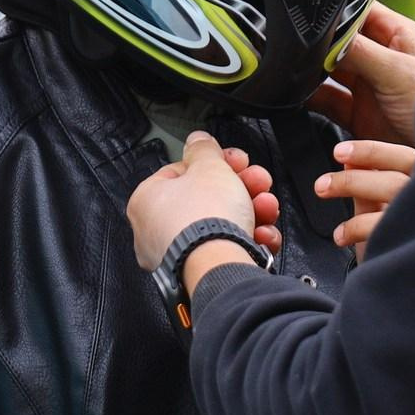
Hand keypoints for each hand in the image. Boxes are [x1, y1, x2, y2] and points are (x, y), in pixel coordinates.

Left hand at [127, 133, 281, 270]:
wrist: (219, 266)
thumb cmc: (206, 218)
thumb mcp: (209, 166)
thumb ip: (204, 150)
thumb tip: (198, 140)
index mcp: (147, 199)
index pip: (183, 172)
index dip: (216, 163)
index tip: (237, 162)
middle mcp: (155, 230)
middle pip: (207, 199)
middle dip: (242, 188)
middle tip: (258, 183)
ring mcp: (175, 255)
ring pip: (220, 226)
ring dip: (251, 212)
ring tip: (266, 208)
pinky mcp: (198, 275)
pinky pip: (224, 251)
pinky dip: (247, 241)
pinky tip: (262, 236)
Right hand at [310, 1, 414, 149]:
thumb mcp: (397, 72)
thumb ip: (360, 52)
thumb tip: (324, 36)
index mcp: (396, 36)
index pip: (359, 11)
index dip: (336, 11)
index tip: (309, 14)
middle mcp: (380, 58)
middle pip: (338, 42)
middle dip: (318, 45)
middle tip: (296, 48)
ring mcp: (368, 87)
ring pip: (329, 72)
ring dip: (311, 73)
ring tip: (292, 71)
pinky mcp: (358, 115)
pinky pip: (327, 102)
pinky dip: (309, 99)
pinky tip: (297, 96)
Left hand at [315, 139, 414, 262]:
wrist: (414, 292)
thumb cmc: (404, 248)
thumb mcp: (384, 212)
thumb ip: (370, 185)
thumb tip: (349, 159)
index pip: (404, 157)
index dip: (371, 152)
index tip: (339, 152)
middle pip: (398, 170)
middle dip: (355, 170)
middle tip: (323, 182)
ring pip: (393, 188)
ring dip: (351, 185)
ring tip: (323, 192)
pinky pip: (382, 225)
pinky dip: (355, 226)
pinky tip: (340, 235)